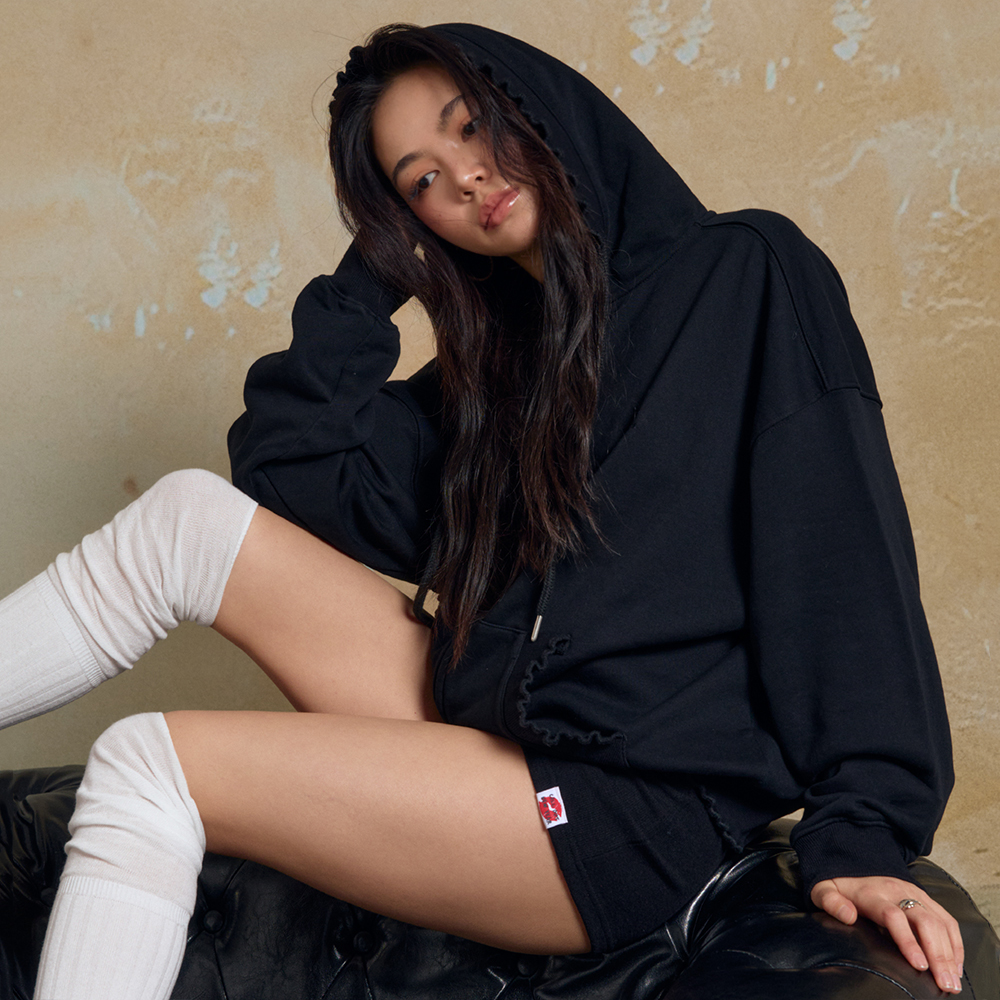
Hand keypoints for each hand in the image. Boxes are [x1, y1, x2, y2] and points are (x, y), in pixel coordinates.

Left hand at [811, 876, 963, 993]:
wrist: (854, 862)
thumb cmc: (840, 885)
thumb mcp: (824, 890)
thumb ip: (831, 902)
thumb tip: (848, 916)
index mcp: (873, 893)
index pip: (893, 916)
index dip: (908, 941)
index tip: (919, 966)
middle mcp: (898, 891)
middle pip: (924, 922)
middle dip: (937, 955)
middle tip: (944, 984)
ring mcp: (915, 893)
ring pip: (939, 922)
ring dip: (950, 953)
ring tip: (952, 981)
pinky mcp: (925, 898)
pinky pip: (947, 920)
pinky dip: (955, 943)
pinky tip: (955, 964)